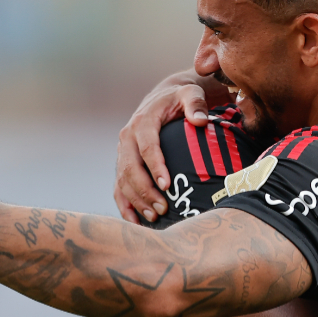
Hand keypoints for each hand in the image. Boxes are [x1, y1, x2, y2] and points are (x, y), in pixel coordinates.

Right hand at [114, 83, 211, 223]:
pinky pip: (118, 187)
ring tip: (155, 217)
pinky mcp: (122, 163)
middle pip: (130, 168)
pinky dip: (125, 205)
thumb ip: (195, 103)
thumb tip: (199, 120)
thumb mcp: (190, 93)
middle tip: (163, 208)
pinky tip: (136, 222)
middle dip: (145, 190)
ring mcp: (122, 152)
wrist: (161, 99)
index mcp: (142, 122)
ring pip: (122, 180)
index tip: (167, 185)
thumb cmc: (180, 99)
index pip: (147, 146)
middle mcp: (127, 137)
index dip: (155, 166)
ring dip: (136, 201)